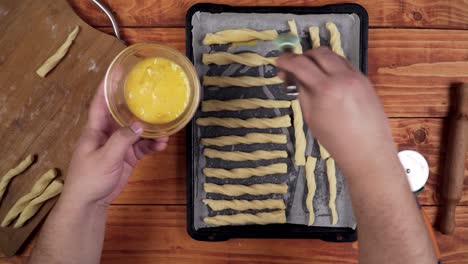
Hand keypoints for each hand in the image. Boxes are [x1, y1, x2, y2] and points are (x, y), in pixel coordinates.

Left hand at [62, 81, 168, 206]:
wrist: (89, 204)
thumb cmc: (89, 178)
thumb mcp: (105, 157)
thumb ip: (122, 140)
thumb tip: (140, 125)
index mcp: (95, 129)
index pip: (101, 102)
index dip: (108, 85)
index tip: (119, 69)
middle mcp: (107, 133)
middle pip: (124, 114)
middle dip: (138, 105)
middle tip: (153, 94)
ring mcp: (118, 145)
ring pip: (137, 131)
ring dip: (151, 130)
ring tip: (166, 128)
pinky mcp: (127, 157)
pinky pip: (142, 147)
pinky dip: (152, 145)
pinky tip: (162, 144)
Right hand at [277, 47, 395, 168]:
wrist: (367, 151)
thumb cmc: (334, 140)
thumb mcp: (311, 116)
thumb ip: (301, 91)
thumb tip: (292, 76)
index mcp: (326, 88)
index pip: (301, 64)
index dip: (286, 60)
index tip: (278, 62)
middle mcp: (343, 76)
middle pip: (319, 52)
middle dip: (303, 56)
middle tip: (294, 68)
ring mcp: (357, 76)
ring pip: (333, 55)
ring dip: (318, 59)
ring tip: (310, 73)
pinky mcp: (365, 79)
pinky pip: (345, 64)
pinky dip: (332, 66)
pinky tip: (326, 79)